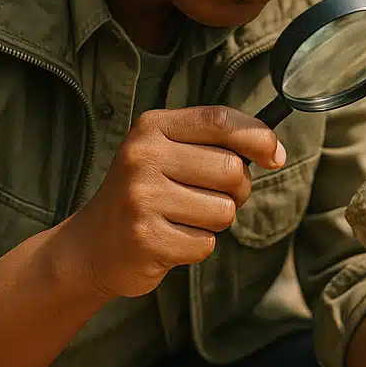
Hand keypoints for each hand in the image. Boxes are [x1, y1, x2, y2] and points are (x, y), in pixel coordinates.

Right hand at [60, 107, 284, 299]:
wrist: (91, 245)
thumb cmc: (144, 194)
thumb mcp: (166, 152)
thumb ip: (213, 144)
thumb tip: (274, 151)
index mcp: (152, 128)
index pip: (220, 120)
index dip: (258, 136)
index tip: (275, 155)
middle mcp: (144, 157)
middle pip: (231, 170)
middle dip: (236, 190)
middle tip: (210, 197)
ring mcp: (142, 198)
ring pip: (224, 211)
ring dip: (214, 222)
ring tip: (182, 218)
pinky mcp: (147, 238)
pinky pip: (206, 244)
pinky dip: (196, 246)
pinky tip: (169, 239)